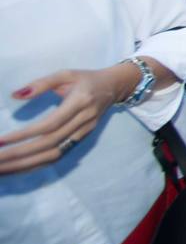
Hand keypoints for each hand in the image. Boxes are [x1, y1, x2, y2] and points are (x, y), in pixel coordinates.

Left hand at [0, 64, 138, 174]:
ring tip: (2, 168)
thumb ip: (41, 83)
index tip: (1, 141)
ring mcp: (85, 133)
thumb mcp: (65, 74)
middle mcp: (84, 121)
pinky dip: (37, 164)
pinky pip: (58, 156)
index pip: (50, 125)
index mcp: (80, 102)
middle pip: (50, 144)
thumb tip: (16, 95)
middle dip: (20, 154)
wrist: (115, 87)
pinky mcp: (82, 139)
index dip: (25, 135)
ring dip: (26, 165)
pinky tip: (19, 168)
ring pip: (54, 155)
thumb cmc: (86, 78)